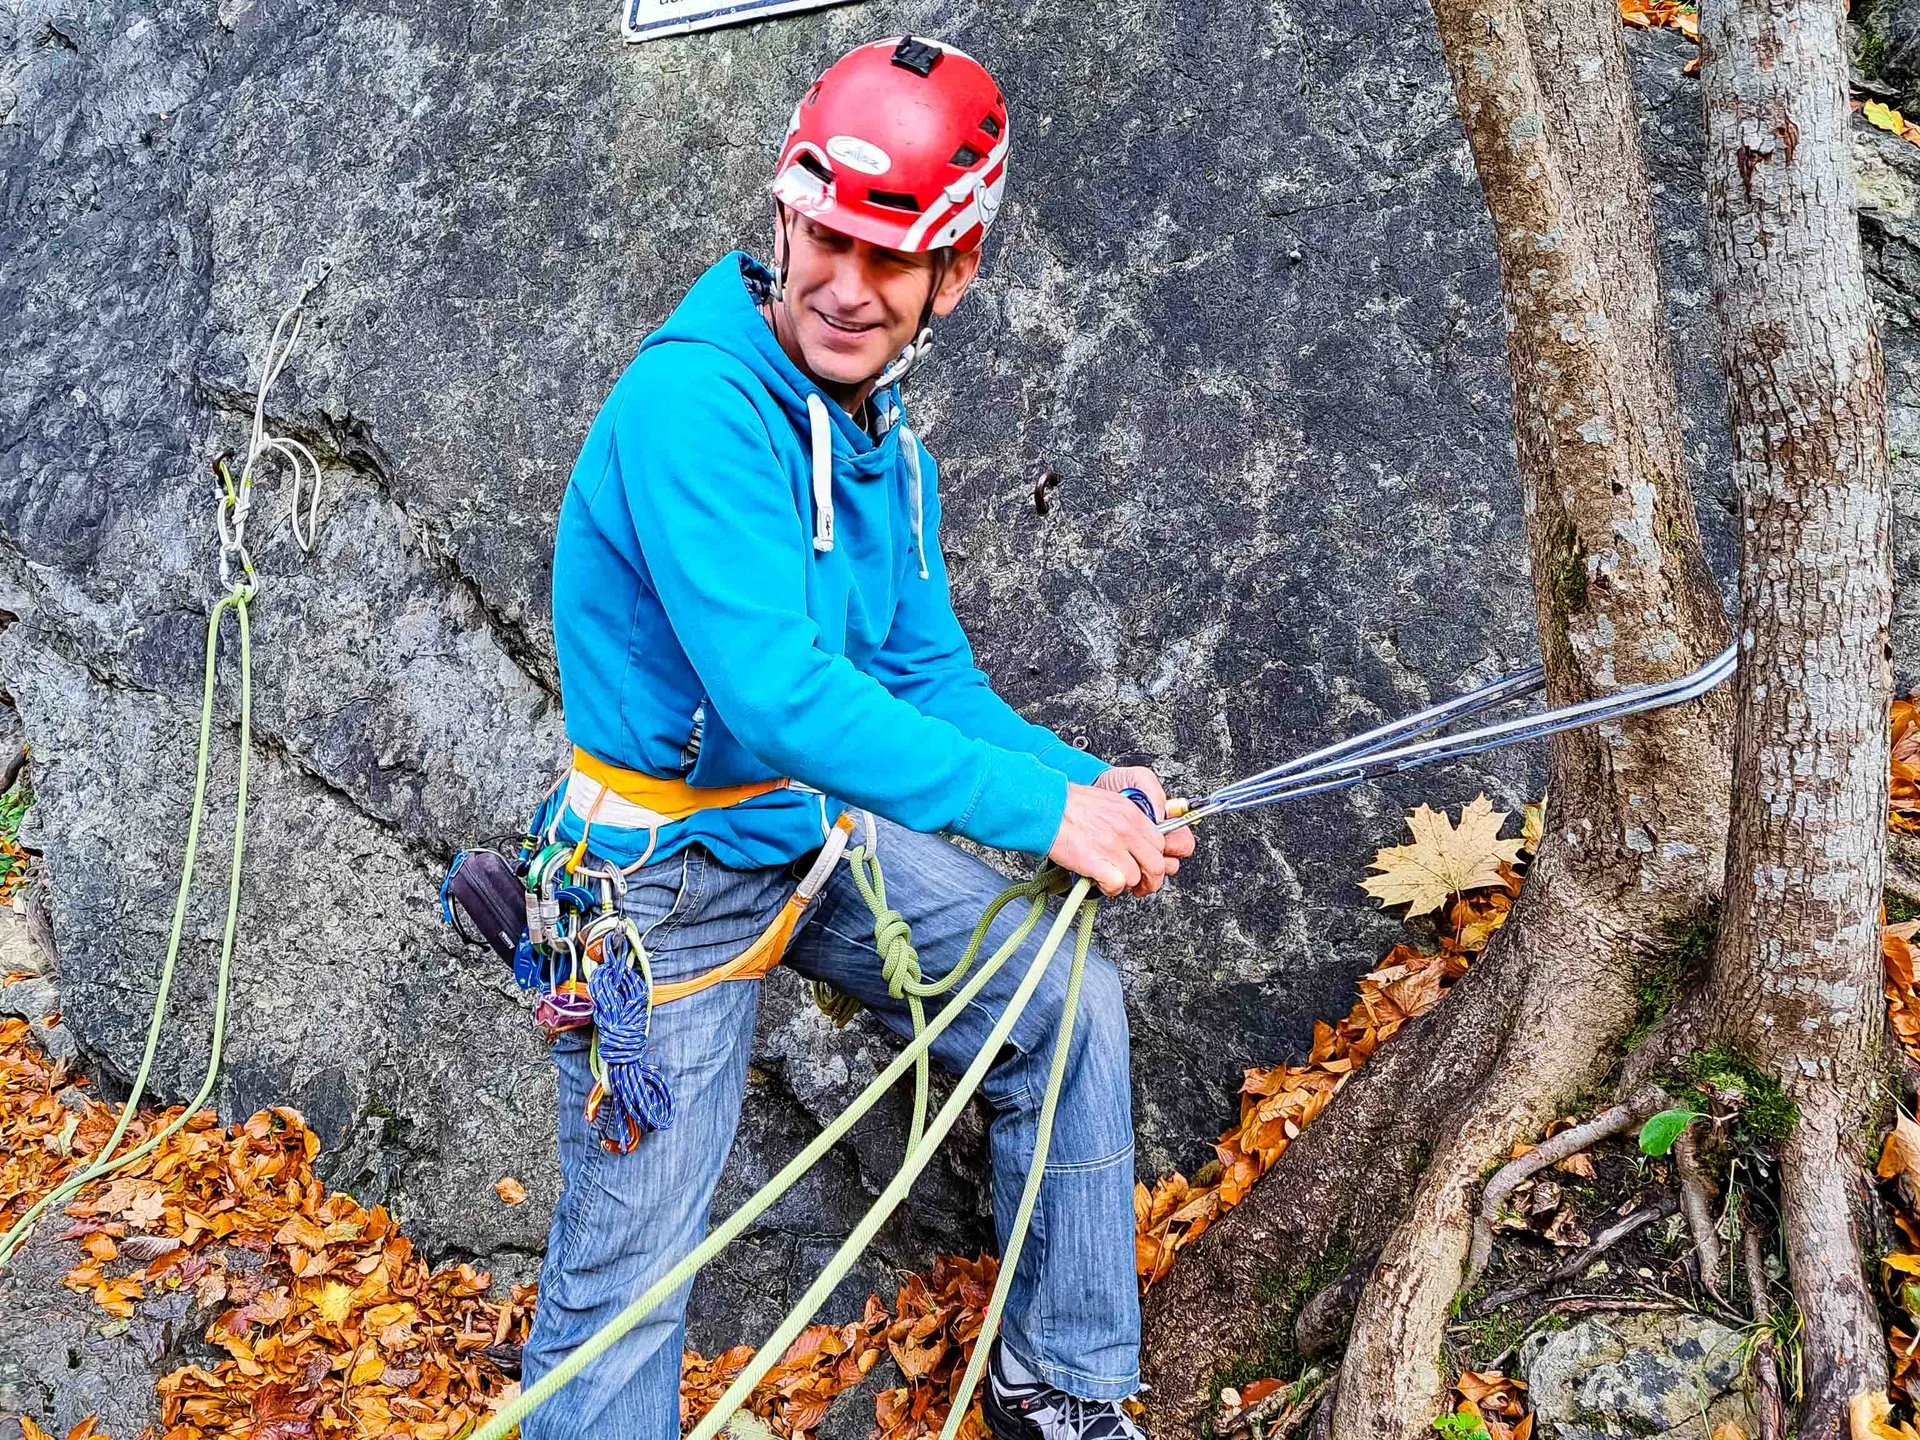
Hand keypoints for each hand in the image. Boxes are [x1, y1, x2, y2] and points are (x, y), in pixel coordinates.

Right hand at [1048, 767, 1195, 897]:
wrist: (1046, 807)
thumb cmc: (1070, 805)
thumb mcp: (1109, 802)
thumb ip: (1128, 819)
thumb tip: (1137, 838)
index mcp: (1133, 815)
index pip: (1161, 843)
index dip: (1156, 859)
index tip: (1147, 866)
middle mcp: (1127, 830)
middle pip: (1156, 864)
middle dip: (1151, 880)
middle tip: (1141, 886)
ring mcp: (1113, 847)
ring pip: (1136, 877)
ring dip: (1126, 884)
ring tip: (1111, 880)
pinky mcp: (1097, 862)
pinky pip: (1117, 884)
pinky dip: (1111, 888)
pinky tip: (1101, 882)